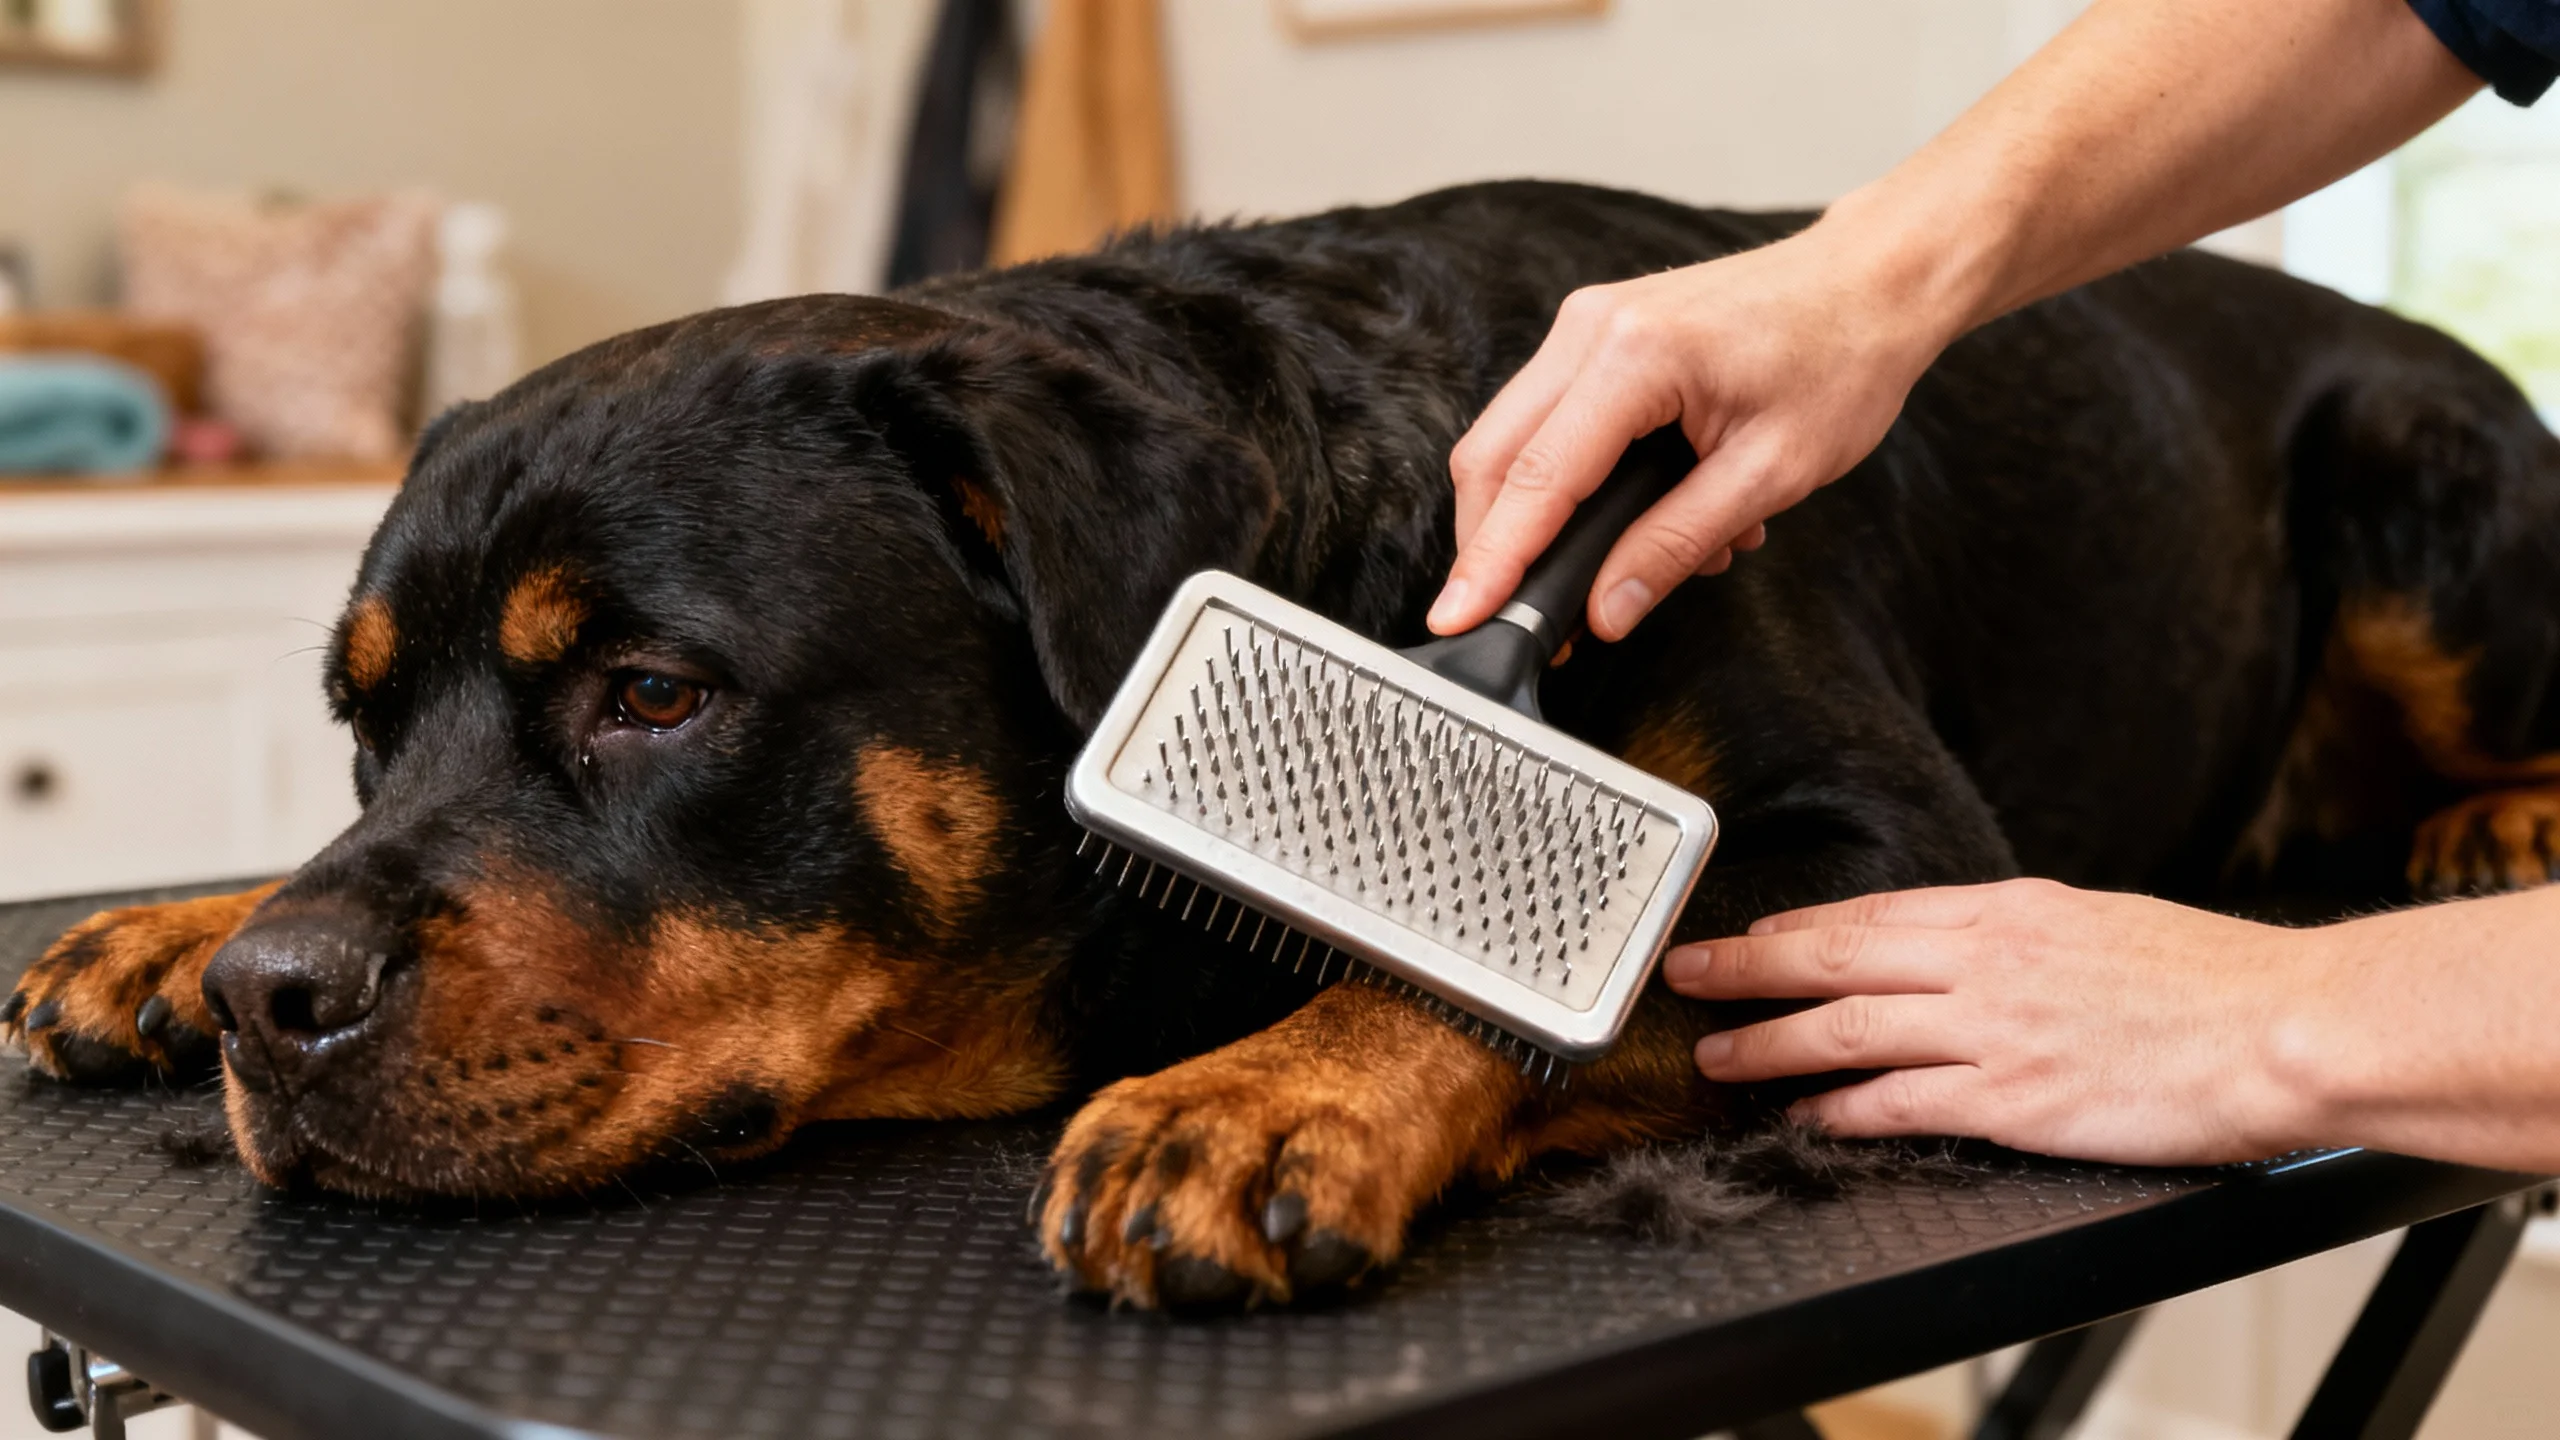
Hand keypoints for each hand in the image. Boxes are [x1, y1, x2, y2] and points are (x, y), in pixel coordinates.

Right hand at [1431, 221, 1958, 640]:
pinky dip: (1563, 482)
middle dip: (1490, 547)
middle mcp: (1590, 329)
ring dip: (1532, 519)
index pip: (1536, 480)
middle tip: (1508, 622)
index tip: (1460, 620)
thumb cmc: (1842, 360)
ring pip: (1508, 440)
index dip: (1493, 561)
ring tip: (1608, 574)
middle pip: (1492, 456)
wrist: (1874, 280)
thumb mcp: (1773, 473)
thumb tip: (1606, 611)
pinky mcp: (1596, 334)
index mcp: (1635, 357)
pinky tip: (1631, 519)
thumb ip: (1677, 545)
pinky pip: (1547, 420)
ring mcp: (1586, 324)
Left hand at [1660, 878, 2323, 1165]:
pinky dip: (1837, 1109)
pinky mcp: (2012, 1100)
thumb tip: (1978, 949)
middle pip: (1833, 955)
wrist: (2285, 1028)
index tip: (1751, 935)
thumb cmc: (2216, 982)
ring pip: (1844, 1028)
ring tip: (1718, 1055)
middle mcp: (1985, 960)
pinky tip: (1802, 1115)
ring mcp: (1992, 1030)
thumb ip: (2027, 938)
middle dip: (1747, 966)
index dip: (1798, 927)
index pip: (1874, 911)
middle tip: (1687, 972)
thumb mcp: (2103, 922)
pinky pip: (1897, 1104)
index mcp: (2010, 911)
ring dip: (1768, 1042)